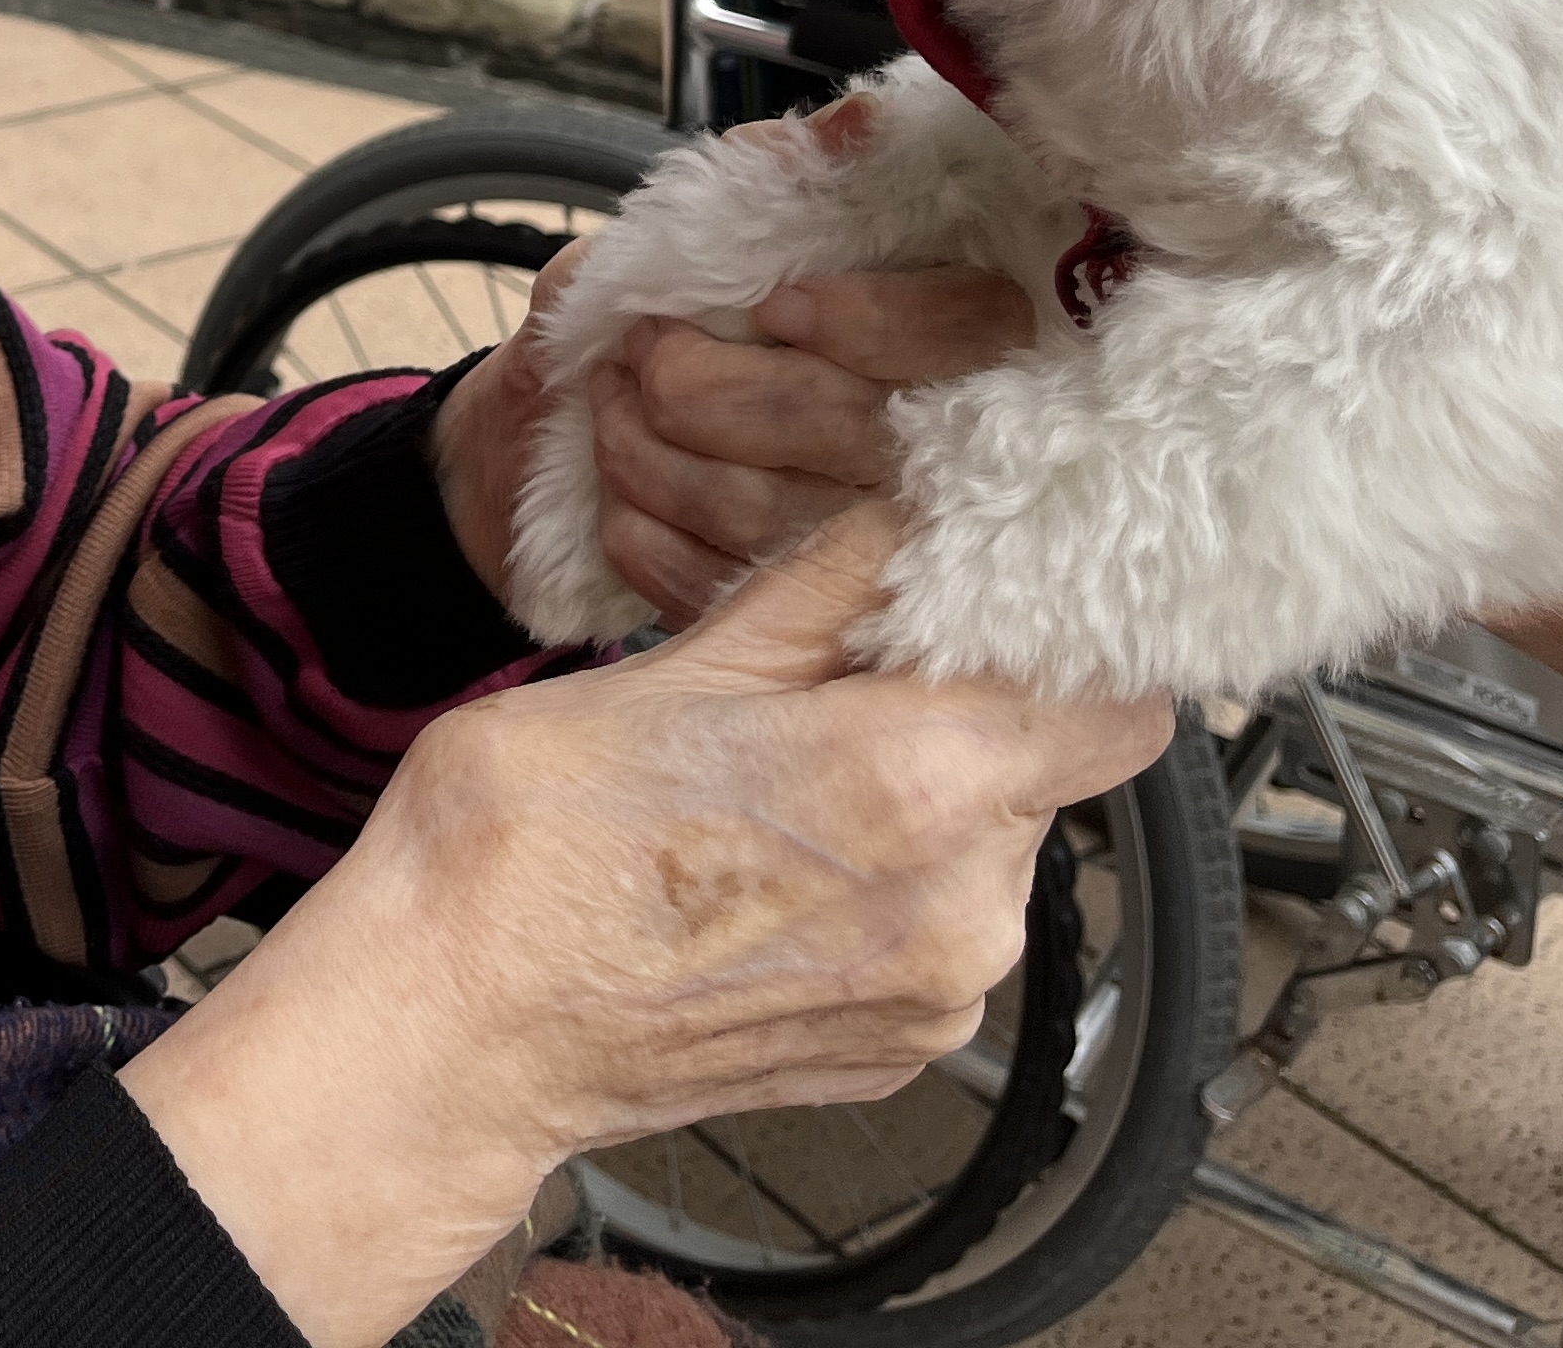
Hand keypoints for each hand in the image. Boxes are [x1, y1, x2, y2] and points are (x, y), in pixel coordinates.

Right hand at [120, 507, 1172, 1347]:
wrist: (447, 1027)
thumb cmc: (520, 850)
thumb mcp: (669, 666)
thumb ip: (823, 590)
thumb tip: (912, 511)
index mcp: (916, 784)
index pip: (1116, 702)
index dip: (1067, 643)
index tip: (993, 605)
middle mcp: (960, 906)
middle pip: (1045, 769)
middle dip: (964, 710)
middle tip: (839, 676)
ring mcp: (932, 995)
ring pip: (989, 849)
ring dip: (918, 798)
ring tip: (775, 775)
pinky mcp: (894, 1052)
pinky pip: (938, 932)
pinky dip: (880, 885)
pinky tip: (762, 860)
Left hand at [434, 106, 1037, 624]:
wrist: (552, 438)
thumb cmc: (655, 315)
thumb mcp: (694, 225)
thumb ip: (775, 179)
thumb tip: (857, 128)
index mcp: (952, 337)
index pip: (961, 329)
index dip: (872, 320)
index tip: (777, 307)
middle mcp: (938, 451)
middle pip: (846, 427)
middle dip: (710, 388)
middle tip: (638, 355)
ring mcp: (868, 550)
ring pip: (770, 510)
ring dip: (659, 457)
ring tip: (611, 410)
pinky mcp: (793, 619)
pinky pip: (720, 585)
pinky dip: (646, 533)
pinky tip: (617, 494)